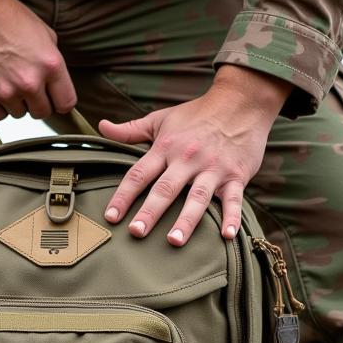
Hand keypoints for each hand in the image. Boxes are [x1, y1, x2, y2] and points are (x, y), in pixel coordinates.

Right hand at [0, 0, 76, 119]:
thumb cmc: (9, 17)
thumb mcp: (44, 34)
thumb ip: (53, 63)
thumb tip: (55, 84)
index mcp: (50, 65)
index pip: (66, 104)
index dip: (59, 101)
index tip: (52, 97)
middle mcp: (29, 82)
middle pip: (42, 113)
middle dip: (36, 102)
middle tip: (25, 85)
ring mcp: (5, 91)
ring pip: (19, 114)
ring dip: (15, 101)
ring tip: (6, 79)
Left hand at [98, 66, 289, 245]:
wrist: (241, 101)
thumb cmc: (197, 114)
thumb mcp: (161, 119)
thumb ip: (131, 130)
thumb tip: (101, 127)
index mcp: (166, 147)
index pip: (139, 174)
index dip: (123, 195)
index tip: (110, 216)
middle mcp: (188, 158)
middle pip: (165, 189)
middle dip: (150, 211)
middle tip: (136, 232)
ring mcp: (213, 168)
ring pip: (197, 197)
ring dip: (186, 220)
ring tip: (174, 241)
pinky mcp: (236, 176)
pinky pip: (234, 200)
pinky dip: (232, 218)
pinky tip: (227, 236)